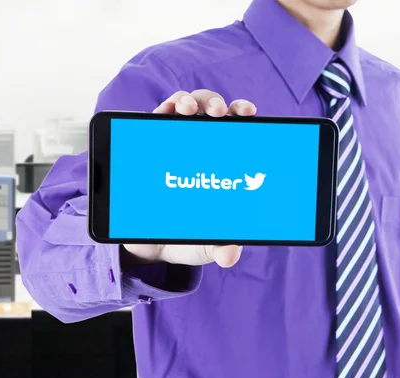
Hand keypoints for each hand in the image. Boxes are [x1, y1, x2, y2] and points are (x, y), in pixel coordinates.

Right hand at [123, 90, 256, 268]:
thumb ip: (220, 247)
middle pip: (215, 111)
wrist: (150, 245)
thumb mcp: (207, 246)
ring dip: (190, 101)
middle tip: (220, 112)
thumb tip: (230, 254)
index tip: (249, 113)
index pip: (239, 130)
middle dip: (218, 104)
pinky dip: (164, 109)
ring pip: (188, 107)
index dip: (244, 115)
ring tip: (188, 109)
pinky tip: (167, 111)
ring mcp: (178, 141)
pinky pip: (158, 118)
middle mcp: (203, 145)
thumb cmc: (188, 236)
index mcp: (225, 162)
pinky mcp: (152, 144)